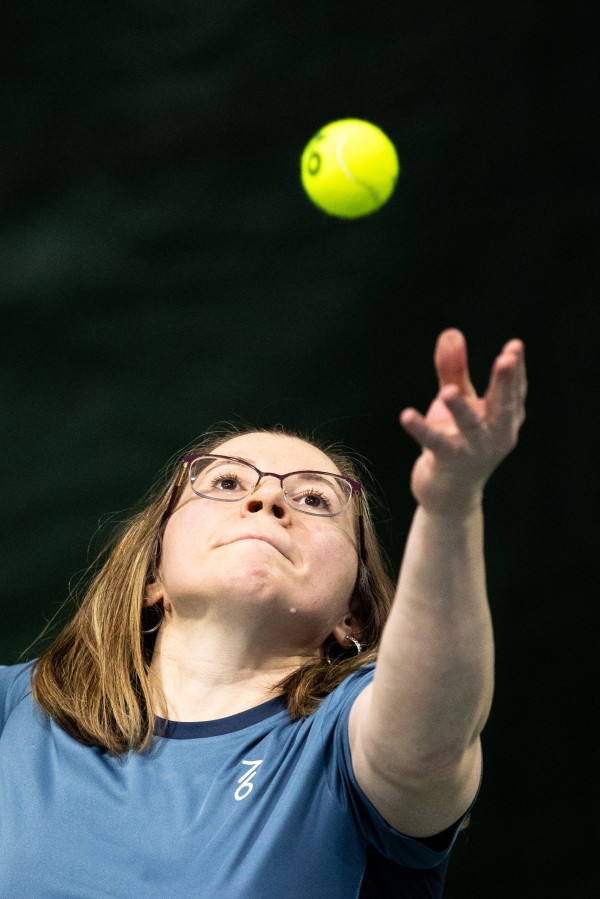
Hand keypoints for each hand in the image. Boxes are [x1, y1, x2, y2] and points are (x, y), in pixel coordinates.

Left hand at [400, 329, 526, 512]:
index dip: (516, 369)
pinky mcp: (449, 462)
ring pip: (471, 427)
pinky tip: (406, 415)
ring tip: (447, 392)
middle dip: (505, 382)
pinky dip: (421, 429)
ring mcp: (475, 451)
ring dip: (461, 409)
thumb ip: (453, 369)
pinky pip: (435, 443)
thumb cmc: (458, 439)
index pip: (514, 390)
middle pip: (504, 406)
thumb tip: (450, 332)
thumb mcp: (457, 401)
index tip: (515, 346)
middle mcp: (497, 435)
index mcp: (505, 417)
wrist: (449, 493)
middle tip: (507, 358)